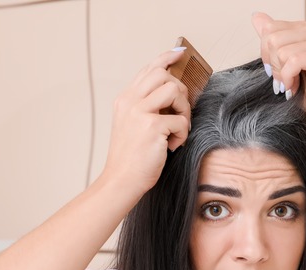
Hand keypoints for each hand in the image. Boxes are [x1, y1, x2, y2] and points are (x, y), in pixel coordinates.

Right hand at [102, 49, 190, 193]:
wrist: (121, 180)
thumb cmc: (131, 158)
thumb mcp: (132, 125)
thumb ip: (146, 107)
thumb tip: (173, 94)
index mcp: (125, 100)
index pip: (148, 69)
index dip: (166, 57)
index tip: (180, 53)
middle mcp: (130, 101)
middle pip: (162, 74)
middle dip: (180, 90)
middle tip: (180, 111)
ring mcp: (139, 112)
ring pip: (174, 90)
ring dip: (184, 109)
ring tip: (178, 128)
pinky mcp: (151, 126)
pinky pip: (180, 120)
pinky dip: (182, 134)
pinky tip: (172, 145)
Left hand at [252, 12, 305, 126]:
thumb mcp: (282, 64)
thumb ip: (271, 40)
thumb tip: (256, 17)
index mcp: (302, 29)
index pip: (268, 28)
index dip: (266, 55)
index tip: (277, 71)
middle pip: (272, 38)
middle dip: (273, 65)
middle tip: (284, 80)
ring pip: (281, 50)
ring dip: (282, 74)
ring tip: (292, 84)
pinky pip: (293, 61)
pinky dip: (289, 78)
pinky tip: (294, 86)